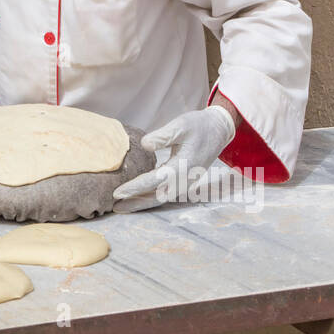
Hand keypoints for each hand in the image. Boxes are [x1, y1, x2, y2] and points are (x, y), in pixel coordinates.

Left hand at [112, 105, 236, 211]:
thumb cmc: (198, 126)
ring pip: (160, 198)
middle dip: (135, 203)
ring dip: (142, 203)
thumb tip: (144, 145)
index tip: (117, 192)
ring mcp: (185, 183)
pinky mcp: (184, 181)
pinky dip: (150, 196)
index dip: (134, 187)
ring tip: (122, 206)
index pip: (153, 181)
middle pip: (156, 198)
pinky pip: (165, 193)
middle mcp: (184, 180)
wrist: (218, 130)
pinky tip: (137, 195)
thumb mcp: (180, 126)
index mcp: (182, 167)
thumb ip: (162, 136)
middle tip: (115, 208)